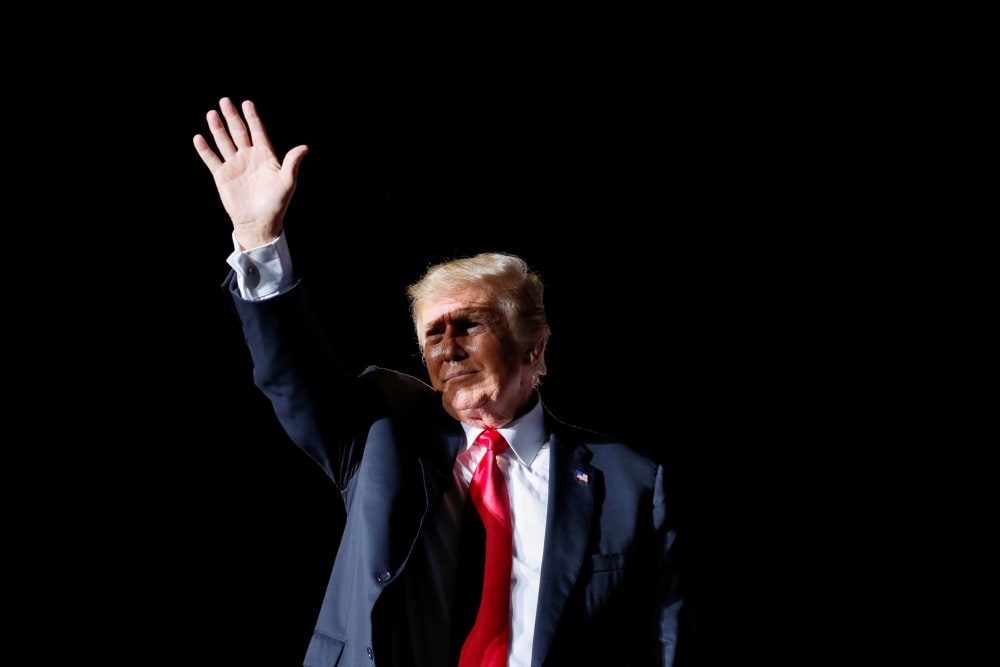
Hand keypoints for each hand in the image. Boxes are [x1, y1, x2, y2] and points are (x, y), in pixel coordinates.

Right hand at [194, 98, 308, 249]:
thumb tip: (305, 147)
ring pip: (224, 142)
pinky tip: (199, 138)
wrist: (259, 222)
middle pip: (239, 132)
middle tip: (225, 101)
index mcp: (265, 156)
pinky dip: (205, 149)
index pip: (258, 132)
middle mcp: (249, 157)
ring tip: (212, 114)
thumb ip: (292, 163)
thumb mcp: (287, 183)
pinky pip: (212, 159)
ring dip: (218, 128)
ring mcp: (235, 165)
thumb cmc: (276, 204)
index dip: (252, 118)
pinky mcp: (222, 176)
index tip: (247, 103)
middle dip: (232, 117)